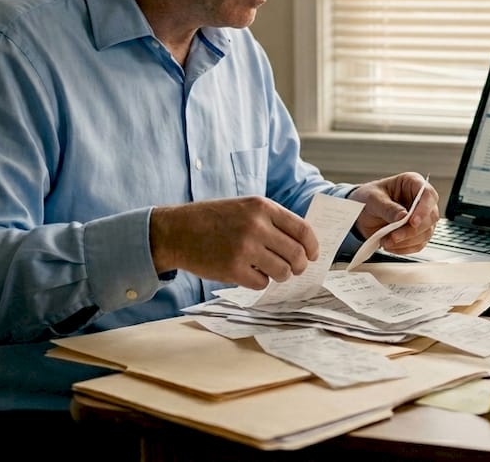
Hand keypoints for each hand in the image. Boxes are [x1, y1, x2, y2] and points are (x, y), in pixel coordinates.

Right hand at [148, 196, 318, 288]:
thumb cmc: (212, 219)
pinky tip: (250, 274)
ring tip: (271, 272)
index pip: (303, 230)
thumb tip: (301, 244)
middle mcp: (256, 226)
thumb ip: (271, 221)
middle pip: (296, 254)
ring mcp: (245, 248)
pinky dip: (260, 282)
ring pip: (283, 271)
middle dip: (300, 266)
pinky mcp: (233, 269)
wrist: (176, 231)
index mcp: (262, 207)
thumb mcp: (244, 207)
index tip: (313, 255)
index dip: (313, 246)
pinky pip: (261, 283)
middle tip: (295, 269)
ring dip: (281, 275)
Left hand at [348, 172, 439, 253]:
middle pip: (430, 217)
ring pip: (426, 233)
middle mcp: (421, 200)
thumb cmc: (368, 198)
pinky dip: (404, 248)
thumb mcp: (373, 199)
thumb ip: (388, 208)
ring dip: (406, 241)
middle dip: (412, 230)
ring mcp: (421, 218)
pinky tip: (390, 245)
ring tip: (386, 241)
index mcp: (412, 183)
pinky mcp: (418, 233)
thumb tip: (403, 217)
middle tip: (394, 236)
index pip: (428, 194)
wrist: (361, 214)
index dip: (424, 209)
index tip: (412, 222)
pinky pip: (418, 244)